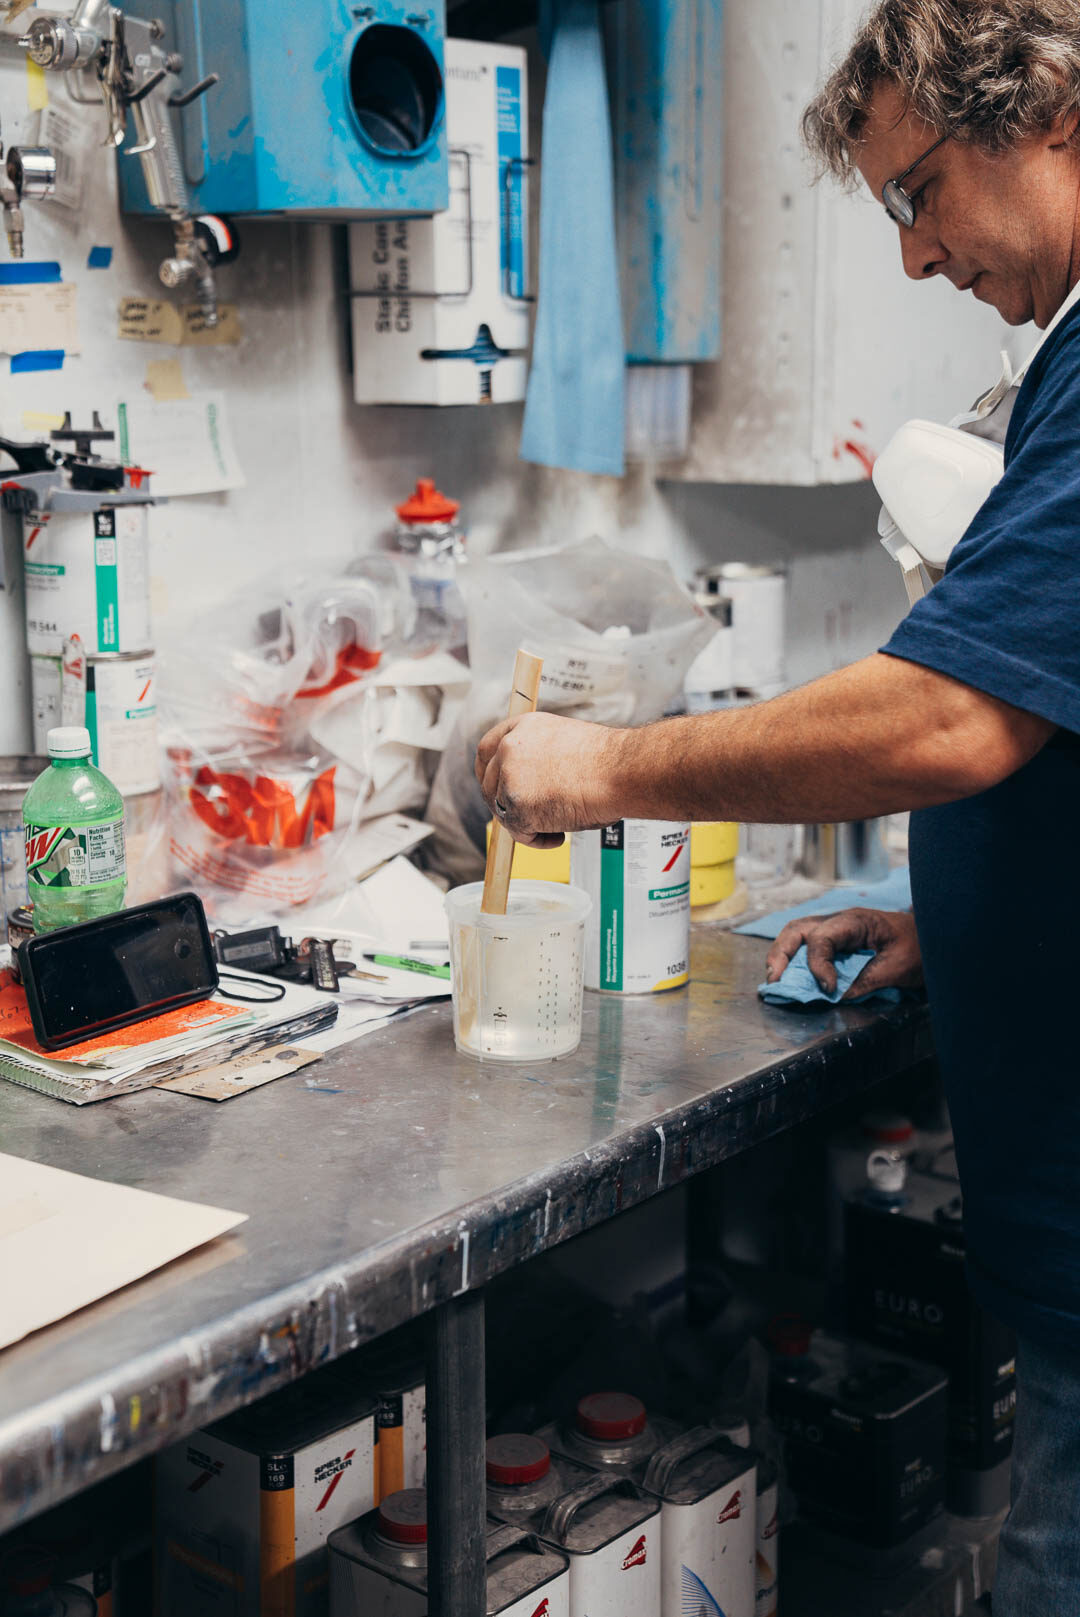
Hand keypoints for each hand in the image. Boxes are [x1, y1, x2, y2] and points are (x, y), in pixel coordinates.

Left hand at [475, 712, 623, 846]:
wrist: (620, 772)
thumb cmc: (606, 762)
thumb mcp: (562, 743)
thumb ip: (537, 757)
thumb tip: (530, 782)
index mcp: (522, 728)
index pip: (487, 750)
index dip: (488, 772)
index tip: (493, 787)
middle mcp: (510, 748)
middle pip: (488, 784)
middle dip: (505, 805)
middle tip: (529, 816)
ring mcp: (509, 777)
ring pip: (503, 811)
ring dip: (527, 823)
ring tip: (560, 823)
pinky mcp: (516, 806)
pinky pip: (519, 832)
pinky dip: (538, 840)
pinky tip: (560, 835)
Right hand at [764, 908, 922, 999]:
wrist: (936, 940)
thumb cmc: (921, 948)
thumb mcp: (898, 967)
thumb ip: (867, 980)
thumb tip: (836, 996)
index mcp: (856, 921)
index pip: (822, 938)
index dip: (818, 965)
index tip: (828, 989)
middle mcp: (840, 922)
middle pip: (798, 930)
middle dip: (781, 953)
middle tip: (775, 980)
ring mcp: (837, 932)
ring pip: (797, 937)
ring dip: (783, 957)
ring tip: (776, 980)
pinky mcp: (839, 945)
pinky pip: (808, 949)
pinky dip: (795, 963)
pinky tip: (791, 979)